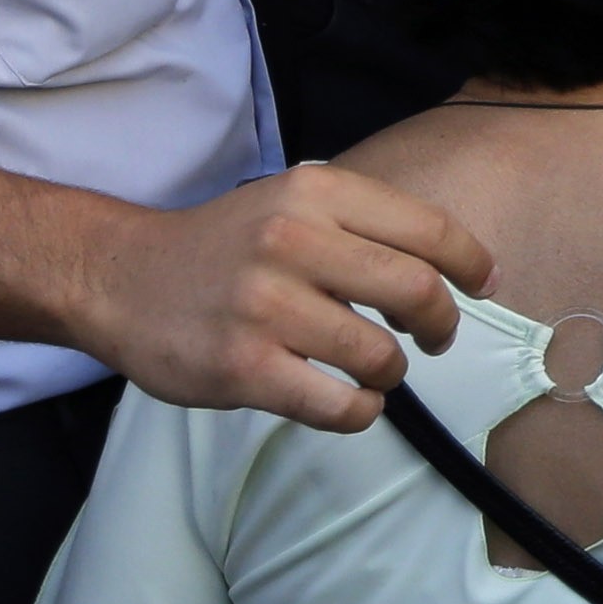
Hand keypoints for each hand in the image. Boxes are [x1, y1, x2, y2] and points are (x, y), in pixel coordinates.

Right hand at [66, 162, 496, 432]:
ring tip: (373, 370)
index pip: (428, 228)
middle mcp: (292, 241)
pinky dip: (359, 410)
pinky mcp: (243, 368)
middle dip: (442, 323)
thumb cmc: (224, 246)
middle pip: (417, 292)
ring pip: (379, 357)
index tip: (483, 285)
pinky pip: (337, 405)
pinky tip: (347, 400)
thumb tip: (453, 269)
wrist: (119, 277)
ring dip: (392, 373)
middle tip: (434, 337)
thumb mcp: (290, 202)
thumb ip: (361, 226)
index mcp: (315, 193)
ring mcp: (265, 307)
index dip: (471, 263)